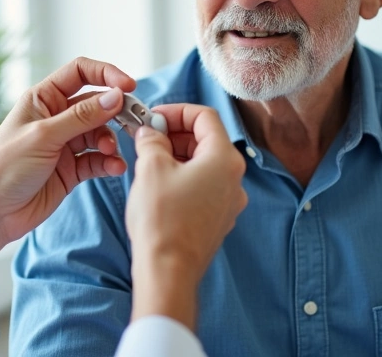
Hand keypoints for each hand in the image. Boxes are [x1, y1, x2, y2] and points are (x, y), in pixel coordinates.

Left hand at [0, 57, 134, 274]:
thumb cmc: (4, 168)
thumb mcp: (45, 136)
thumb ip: (82, 117)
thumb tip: (115, 97)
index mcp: (43, 99)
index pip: (80, 73)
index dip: (106, 74)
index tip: (128, 87)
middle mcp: (55, 118)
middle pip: (96, 104)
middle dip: (116, 112)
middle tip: (133, 122)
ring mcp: (65, 144)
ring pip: (100, 133)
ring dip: (110, 141)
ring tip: (110, 153)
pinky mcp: (71, 169)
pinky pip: (98, 160)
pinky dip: (108, 163)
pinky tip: (114, 169)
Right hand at [126, 104, 247, 329]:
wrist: (167, 271)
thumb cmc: (162, 220)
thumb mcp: (150, 167)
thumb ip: (152, 140)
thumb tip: (151, 132)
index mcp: (224, 159)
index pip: (204, 117)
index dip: (176, 110)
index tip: (153, 116)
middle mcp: (234, 179)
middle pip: (206, 139)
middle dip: (175, 133)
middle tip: (147, 136)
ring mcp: (228, 201)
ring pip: (203, 164)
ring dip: (177, 154)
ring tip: (148, 159)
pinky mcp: (217, 219)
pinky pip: (202, 186)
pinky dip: (182, 177)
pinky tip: (158, 184)